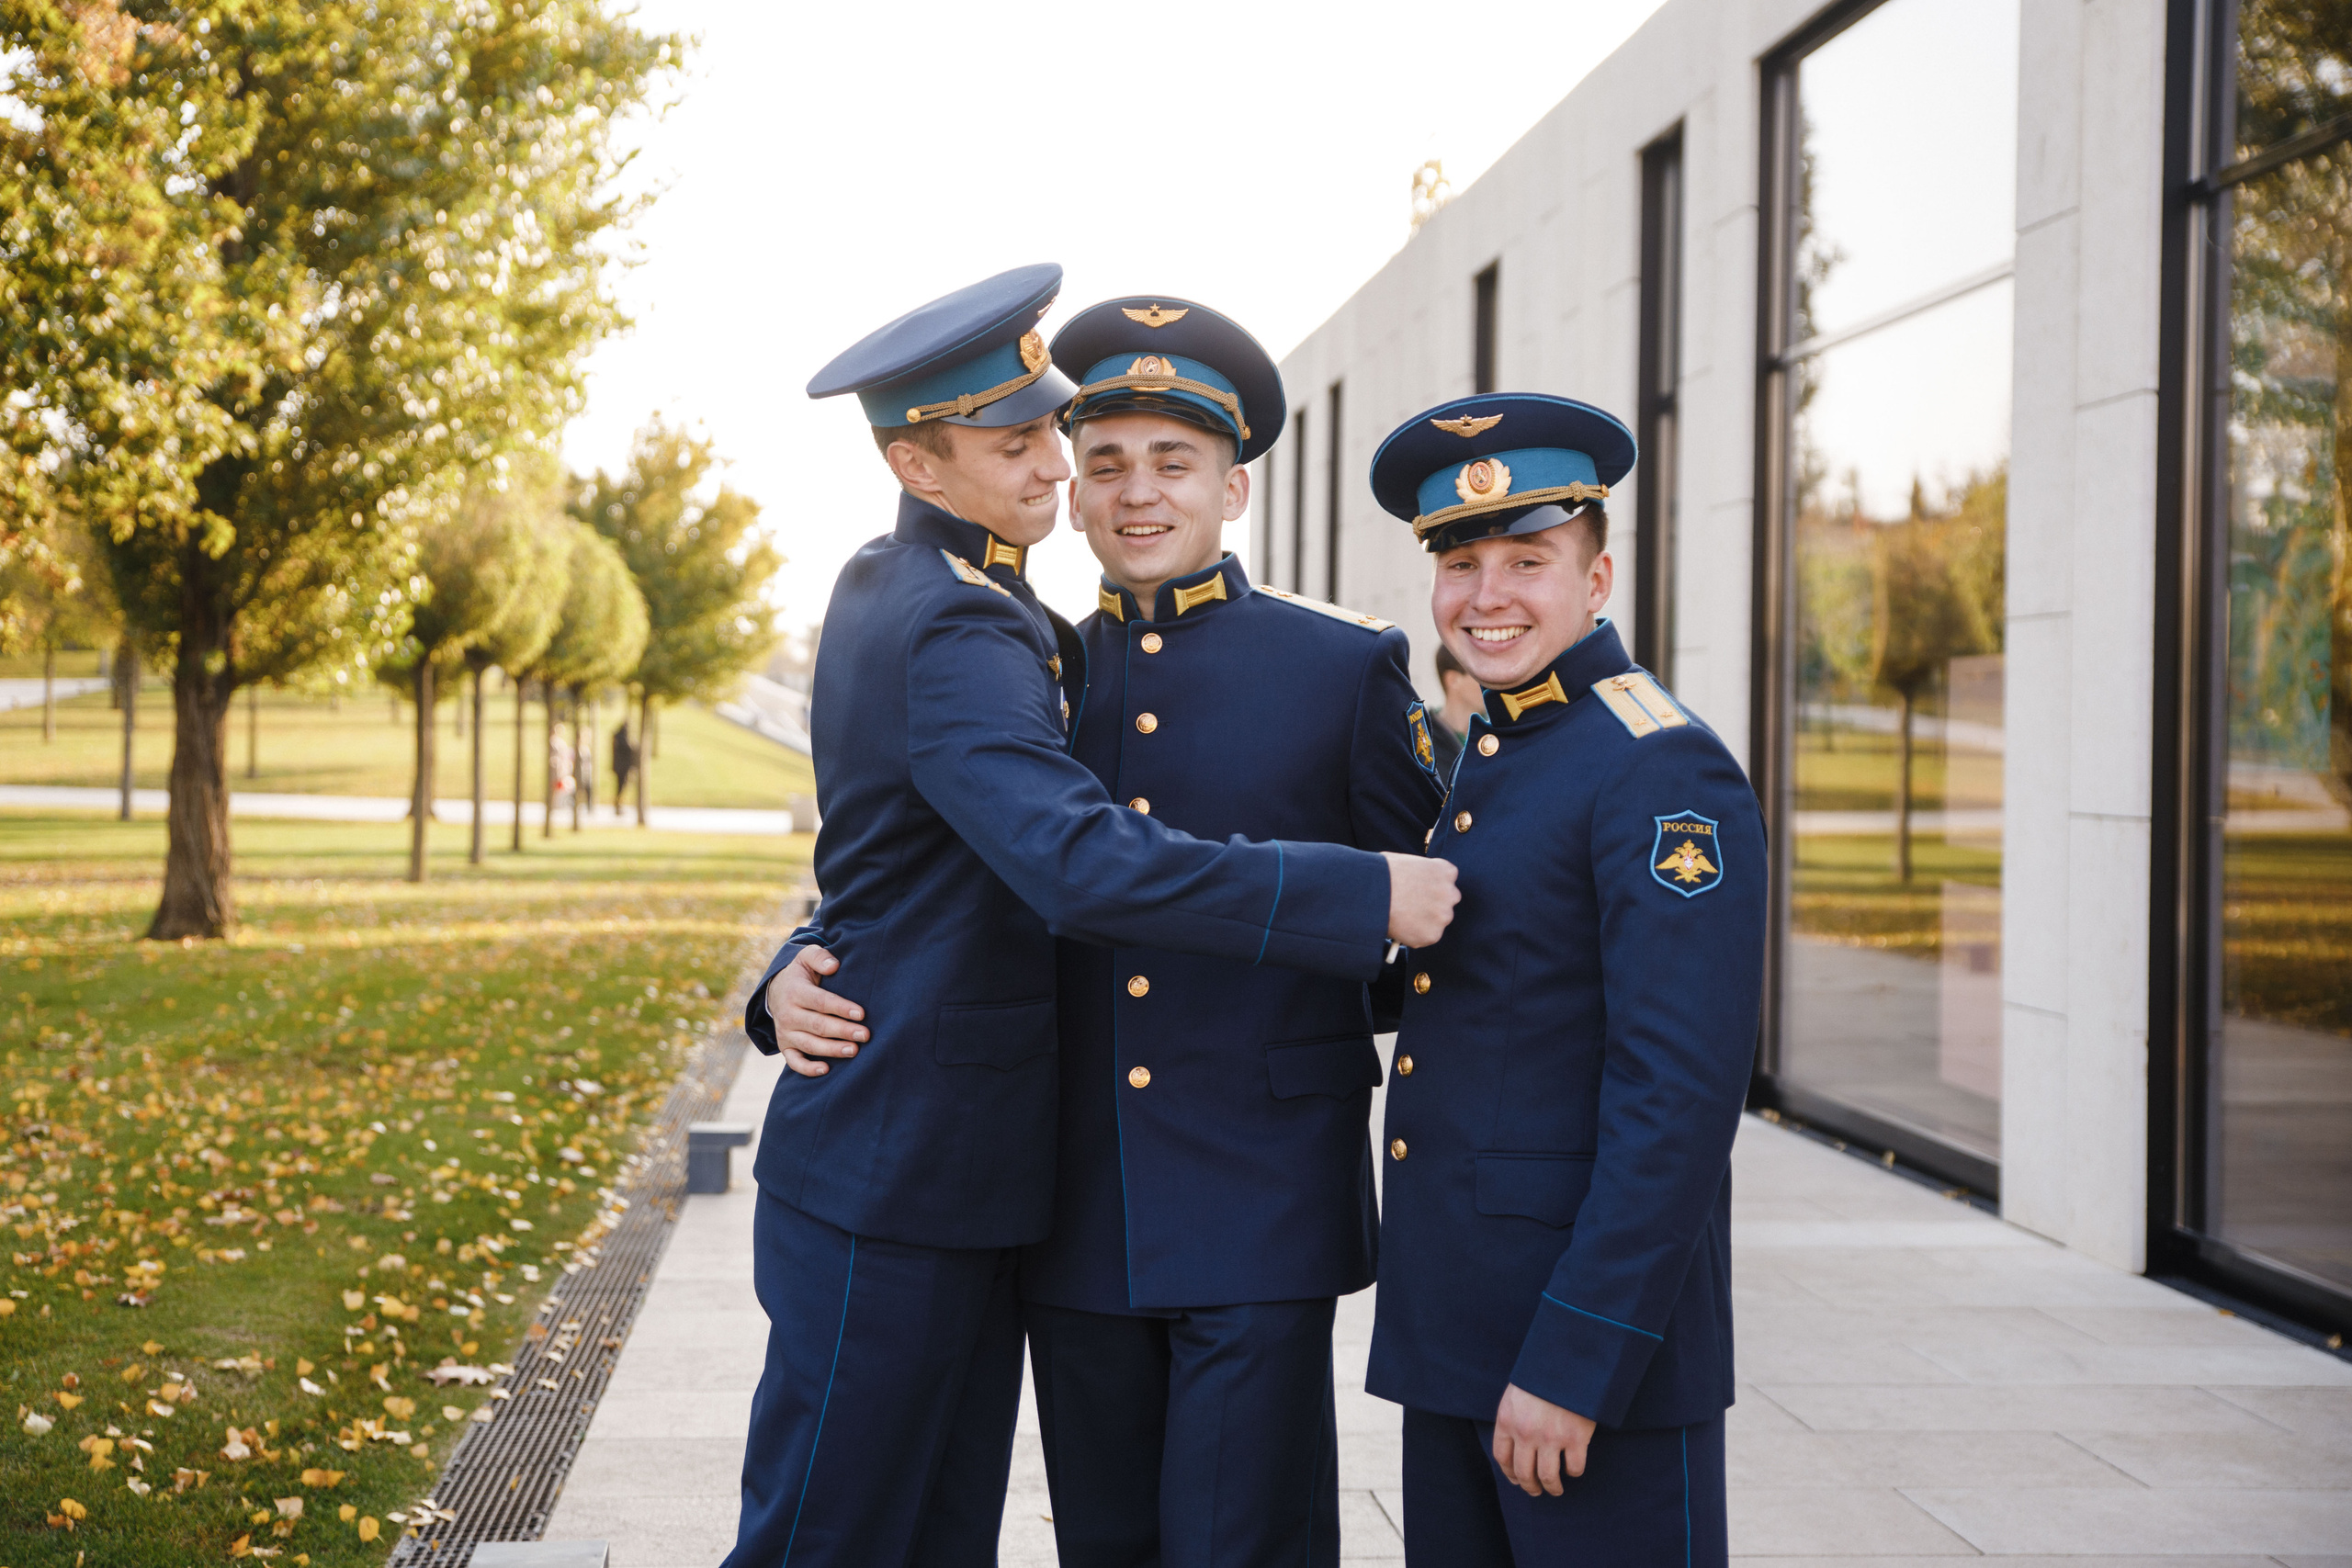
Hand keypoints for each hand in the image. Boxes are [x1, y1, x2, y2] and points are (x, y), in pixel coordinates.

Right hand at [765, 946, 869, 1077]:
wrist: (776, 991)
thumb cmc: (801, 974)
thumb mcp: (806, 957)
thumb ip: (820, 957)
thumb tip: (834, 966)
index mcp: (795, 992)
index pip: (820, 1002)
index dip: (840, 1008)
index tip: (861, 1013)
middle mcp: (788, 1014)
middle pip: (818, 1025)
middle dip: (843, 1031)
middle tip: (865, 1035)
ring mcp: (786, 1032)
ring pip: (810, 1045)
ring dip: (832, 1050)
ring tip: (854, 1050)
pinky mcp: (786, 1046)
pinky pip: (794, 1062)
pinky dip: (807, 1069)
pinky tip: (826, 1070)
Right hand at [1382, 852, 1459, 947]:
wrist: (1370, 893)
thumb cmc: (1381, 873)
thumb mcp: (1406, 862)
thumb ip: (1419, 873)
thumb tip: (1416, 883)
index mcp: (1445, 871)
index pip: (1447, 879)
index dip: (1432, 885)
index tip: (1421, 890)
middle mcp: (1449, 893)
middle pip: (1448, 901)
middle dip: (1434, 904)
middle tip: (1414, 907)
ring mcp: (1442, 916)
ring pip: (1438, 921)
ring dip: (1425, 921)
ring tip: (1402, 917)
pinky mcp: (1432, 935)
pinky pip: (1426, 937)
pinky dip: (1415, 935)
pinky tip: (1400, 927)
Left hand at [1491, 1383, 1595, 1496]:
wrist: (1568, 1360)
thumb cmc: (1541, 1373)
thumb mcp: (1517, 1391)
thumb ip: (1513, 1415)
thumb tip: (1515, 1441)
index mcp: (1507, 1420)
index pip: (1502, 1456)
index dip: (1509, 1472)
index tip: (1515, 1479)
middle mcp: (1526, 1433)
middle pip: (1523, 1471)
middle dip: (1529, 1486)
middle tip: (1535, 1491)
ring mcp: (1551, 1437)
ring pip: (1547, 1476)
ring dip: (1551, 1487)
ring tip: (1555, 1490)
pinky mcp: (1576, 1438)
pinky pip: (1574, 1467)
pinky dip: (1574, 1472)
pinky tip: (1573, 1470)